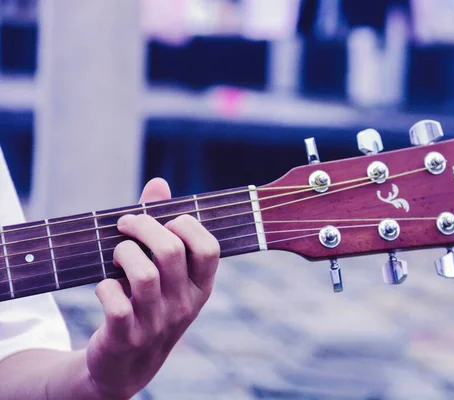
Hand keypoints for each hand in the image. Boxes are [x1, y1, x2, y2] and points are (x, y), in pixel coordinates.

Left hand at [85, 178, 219, 398]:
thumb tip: (159, 183)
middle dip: (142, 226)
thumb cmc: (148, 304)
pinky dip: (104, 287)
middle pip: (170, 251)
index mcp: (201, 286)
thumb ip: (163, 226)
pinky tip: (105, 287)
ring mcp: (157, 323)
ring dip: (122, 254)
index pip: (209, 248)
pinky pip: (115, 302)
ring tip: (116, 256)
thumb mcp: (165, 273)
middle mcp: (184, 305)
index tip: (164, 221)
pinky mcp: (126, 336)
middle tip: (126, 225)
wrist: (126, 366)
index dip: (186, 225)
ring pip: (143, 273)